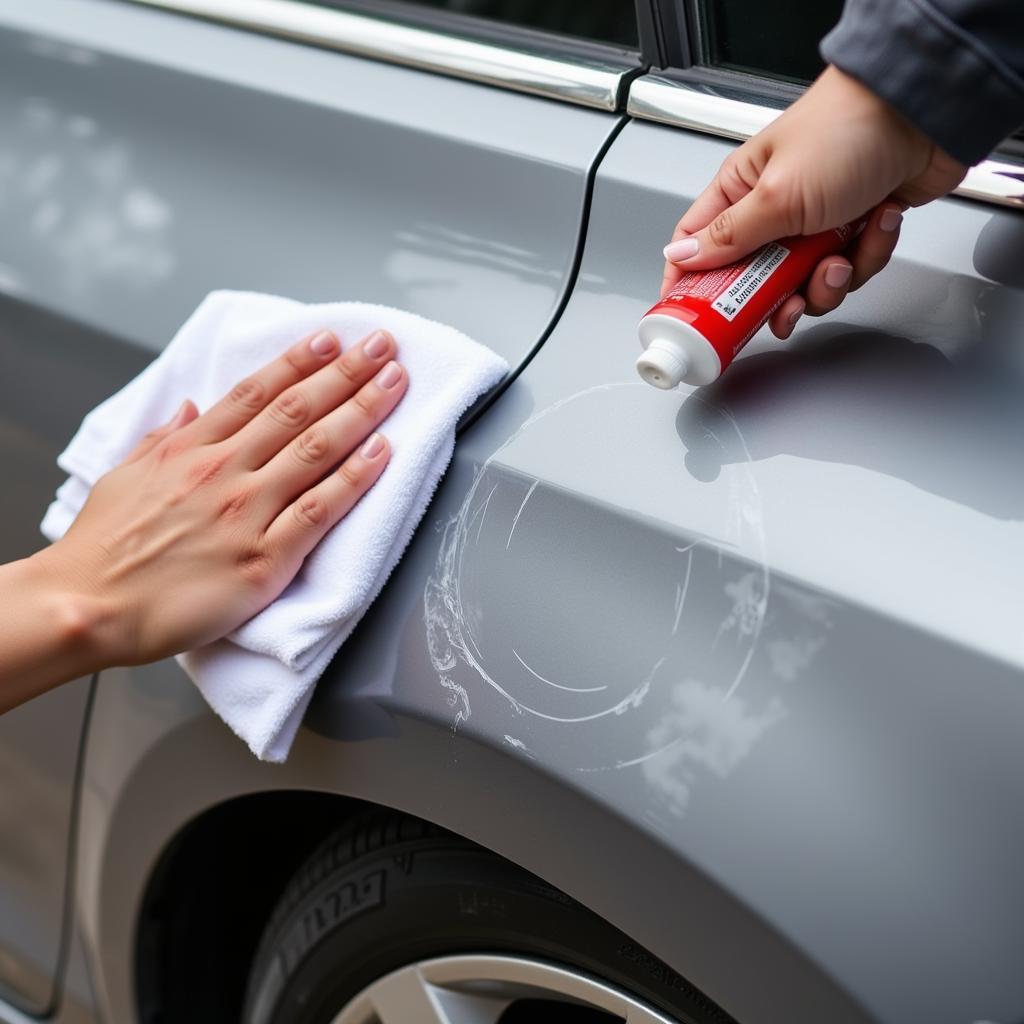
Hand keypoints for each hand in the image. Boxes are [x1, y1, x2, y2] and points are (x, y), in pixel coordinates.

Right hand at [28, 327, 405, 674]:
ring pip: (316, 449)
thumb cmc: (104, 550)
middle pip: (296, 409)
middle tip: (381, 345)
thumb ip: (164, 439)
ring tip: (394, 381)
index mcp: (190, 449)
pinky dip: (355, 478)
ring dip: (361, 410)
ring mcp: (247, 513)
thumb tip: (192, 407)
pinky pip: (319, 510)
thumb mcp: (125, 476)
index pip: (255, 392)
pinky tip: (383, 453)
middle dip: (345, 372)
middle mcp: (223, 472)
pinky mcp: (264, 559)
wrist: (88, 608)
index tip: (330, 339)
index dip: (298, 361)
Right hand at [660, 65, 966, 338]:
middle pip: (753, 280)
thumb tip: (682, 257)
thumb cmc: (847, 130)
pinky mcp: (855, 229)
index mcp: (741, 191)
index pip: (696, 245)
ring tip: (841, 255)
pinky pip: (850, 269)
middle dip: (775, 297)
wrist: (926, 112)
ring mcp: (816, 222)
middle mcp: (774, 208)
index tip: (696, 315)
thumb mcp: (776, 195)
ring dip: (828, 281)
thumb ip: (728, 236)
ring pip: (805, 284)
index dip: (691, 282)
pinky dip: (867, 255)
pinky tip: (877, 223)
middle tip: (788, 301)